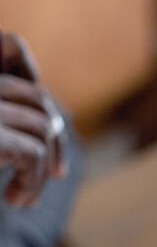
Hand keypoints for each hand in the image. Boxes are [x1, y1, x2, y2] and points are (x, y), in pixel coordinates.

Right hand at [0, 31, 67, 207]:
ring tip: (21, 197)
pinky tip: (13, 201)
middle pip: (36, 96)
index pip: (11, 46)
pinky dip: (33, 183)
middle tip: (55, 173)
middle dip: (54, 139)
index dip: (33, 81)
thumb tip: (49, 121)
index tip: (42, 125)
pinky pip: (34, 153)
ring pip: (42, 127)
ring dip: (41, 170)